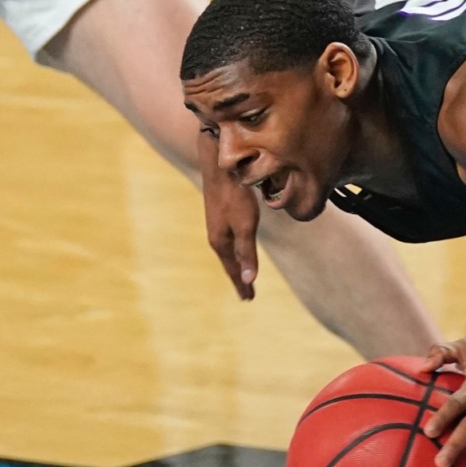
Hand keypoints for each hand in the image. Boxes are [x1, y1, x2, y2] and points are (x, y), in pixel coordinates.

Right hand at [203, 159, 259, 299]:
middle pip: (230, 262)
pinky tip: (237, 244)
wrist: (221, 167)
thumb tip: (248, 280)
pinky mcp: (221, 213)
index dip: (242, 285)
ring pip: (229, 250)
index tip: (248, 299)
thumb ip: (247, 252)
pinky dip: (235, 248)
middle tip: (246, 293)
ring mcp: (217, 224)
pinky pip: (230, 238)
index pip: (234, 270)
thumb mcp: (245, 226)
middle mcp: (217, 236)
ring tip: (241, 273)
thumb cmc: (235, 196)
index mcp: (221, 243)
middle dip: (238, 278)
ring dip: (236, 263)